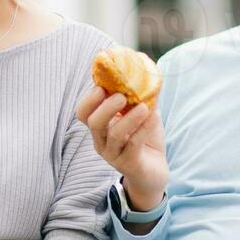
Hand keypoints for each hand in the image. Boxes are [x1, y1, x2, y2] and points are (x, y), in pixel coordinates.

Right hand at [75, 87, 167, 210]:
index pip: (83, 113)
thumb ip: (138, 95)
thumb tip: (143, 67)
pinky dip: (144, 128)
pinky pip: (134, 145)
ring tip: (145, 107)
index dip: (89, 99)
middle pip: (93, 123)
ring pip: (114, 135)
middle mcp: (102, 141)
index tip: (101, 86)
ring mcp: (114, 155)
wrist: (154, 171)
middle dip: (106, 107)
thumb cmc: (144, 139)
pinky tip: (156, 116)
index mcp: (100, 127)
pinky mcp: (129, 164)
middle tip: (122, 96)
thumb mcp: (140, 114)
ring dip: (130, 118)